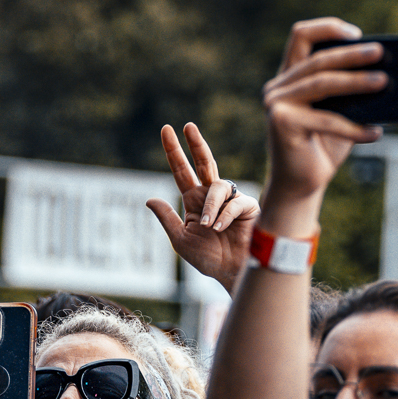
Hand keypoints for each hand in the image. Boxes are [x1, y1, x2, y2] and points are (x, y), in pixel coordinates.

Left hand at [146, 123, 260, 291]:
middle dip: (195, 144)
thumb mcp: (181, 239)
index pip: (182, 172)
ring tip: (211, 227)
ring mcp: (230, 199)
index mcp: (194, 202)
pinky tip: (222, 229)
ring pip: (217, 186)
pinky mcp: (248, 206)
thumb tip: (149, 199)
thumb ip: (167, 218)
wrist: (233, 272)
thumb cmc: (209, 259)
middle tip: (187, 126)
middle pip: (204, 162)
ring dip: (211, 206)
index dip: (174, 152)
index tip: (166, 130)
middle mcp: (212, 196)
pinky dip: (225, 215)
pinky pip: (234, 201)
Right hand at [260, 19, 386, 212]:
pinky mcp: (281, 123)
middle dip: (352, 55)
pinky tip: (375, 133)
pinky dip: (354, 128)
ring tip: (383, 83)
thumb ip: (350, 92)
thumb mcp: (340, 113)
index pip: (301, 36)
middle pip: (318, 59)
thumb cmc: (322, 148)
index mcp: (290, 78)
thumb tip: (383, 73)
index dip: (328, 28)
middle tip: (380, 53)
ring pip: (322, 83)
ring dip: (356, 82)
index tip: (357, 34)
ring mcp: (276, 104)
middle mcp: (278, 87)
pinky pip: (326, 119)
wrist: (302, 186)